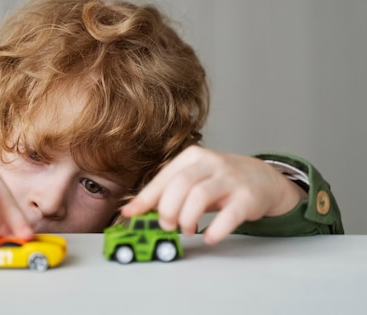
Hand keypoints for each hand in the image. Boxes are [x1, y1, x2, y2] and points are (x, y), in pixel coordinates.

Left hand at [121, 146, 306, 244]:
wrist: (263, 178)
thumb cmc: (220, 180)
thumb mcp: (193, 179)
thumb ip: (167, 192)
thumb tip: (134, 210)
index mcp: (192, 157)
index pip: (163, 177)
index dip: (145, 198)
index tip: (131, 214)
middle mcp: (211, 163)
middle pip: (180, 185)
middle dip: (167, 210)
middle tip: (167, 226)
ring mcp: (231, 179)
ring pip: (200, 196)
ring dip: (187, 219)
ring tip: (187, 230)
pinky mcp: (248, 197)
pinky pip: (229, 215)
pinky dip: (216, 229)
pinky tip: (209, 237)